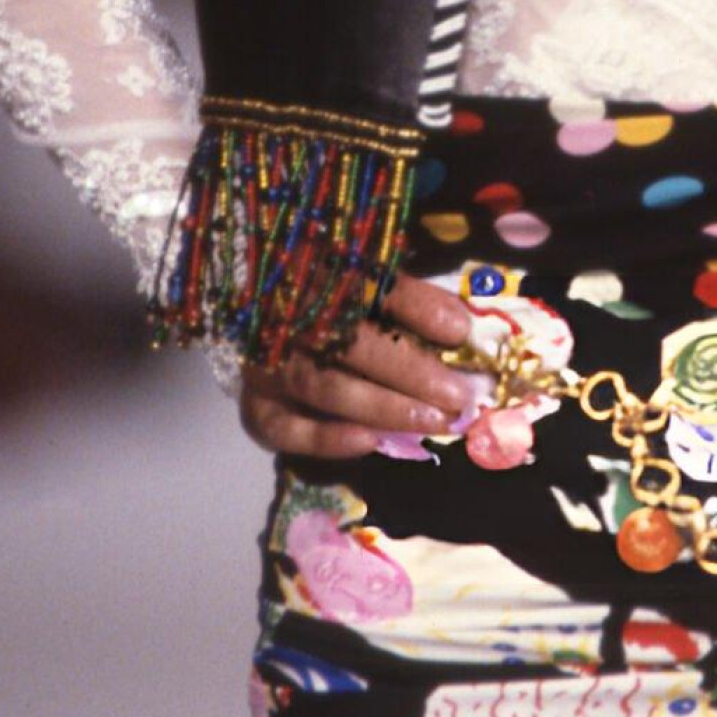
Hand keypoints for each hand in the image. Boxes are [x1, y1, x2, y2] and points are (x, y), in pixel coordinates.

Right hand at [237, 271, 475, 457]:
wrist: (263, 321)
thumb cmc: (331, 303)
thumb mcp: (369, 283)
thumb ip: (412, 300)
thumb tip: (460, 327)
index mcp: (318, 275)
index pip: (371, 287)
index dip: (418, 308)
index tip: (460, 332)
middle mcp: (288, 317)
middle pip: (351, 345)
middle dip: (411, 373)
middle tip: (458, 396)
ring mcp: (267, 363)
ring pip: (326, 389)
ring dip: (383, 409)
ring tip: (432, 422)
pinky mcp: (255, 405)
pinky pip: (285, 429)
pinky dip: (326, 439)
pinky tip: (369, 441)